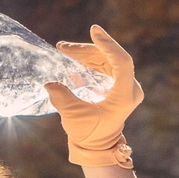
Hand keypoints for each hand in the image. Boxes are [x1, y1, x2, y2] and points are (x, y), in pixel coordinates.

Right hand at [44, 25, 142, 167]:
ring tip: (63, 50)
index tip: (94, 30)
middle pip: (110, 58)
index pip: (122, 62)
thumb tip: (49, 82)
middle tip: (62, 47)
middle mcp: (129, 89)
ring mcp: (124, 87)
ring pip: (106, 61)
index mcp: (124, 96)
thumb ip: (62, 98)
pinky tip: (72, 61)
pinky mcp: (116, 86)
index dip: (108, 45)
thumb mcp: (74, 117)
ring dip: (85, 55)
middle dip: (86, 50)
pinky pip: (104, 67)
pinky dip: (88, 62)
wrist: (96, 147)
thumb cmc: (88, 134)